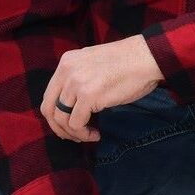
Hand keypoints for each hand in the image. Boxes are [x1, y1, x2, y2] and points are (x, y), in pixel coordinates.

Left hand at [41, 35, 162, 142]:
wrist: (146, 58)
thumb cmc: (127, 63)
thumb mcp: (92, 63)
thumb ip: (78, 78)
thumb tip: (71, 105)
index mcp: (66, 62)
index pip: (49, 95)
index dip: (56, 115)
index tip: (70, 125)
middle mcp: (66, 71)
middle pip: (49, 109)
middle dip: (59, 128)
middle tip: (75, 136)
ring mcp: (76, 83)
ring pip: (62, 119)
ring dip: (74, 133)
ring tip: (90, 135)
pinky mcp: (88, 95)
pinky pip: (76, 124)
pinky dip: (84, 134)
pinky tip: (96, 133)